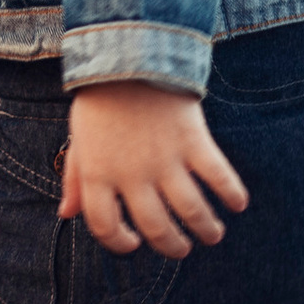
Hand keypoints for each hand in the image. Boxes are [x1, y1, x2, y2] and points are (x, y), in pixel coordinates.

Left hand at [64, 84, 248, 256]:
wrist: (129, 54)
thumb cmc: (101, 101)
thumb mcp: (79, 139)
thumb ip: (74, 179)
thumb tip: (66, 214)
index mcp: (97, 175)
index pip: (105, 226)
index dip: (119, 243)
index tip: (134, 244)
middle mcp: (131, 175)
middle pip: (155, 228)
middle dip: (172, 246)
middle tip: (182, 249)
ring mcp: (165, 160)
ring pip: (191, 211)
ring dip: (206, 229)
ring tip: (212, 235)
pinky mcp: (193, 141)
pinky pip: (218, 177)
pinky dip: (231, 193)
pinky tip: (237, 203)